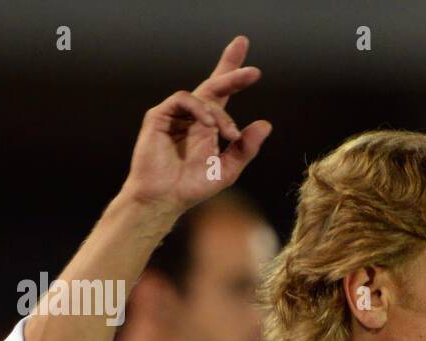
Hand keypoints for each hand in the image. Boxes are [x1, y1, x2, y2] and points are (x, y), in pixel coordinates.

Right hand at [120, 36, 270, 215]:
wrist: (165, 198)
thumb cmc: (194, 186)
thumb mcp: (228, 168)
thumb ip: (246, 147)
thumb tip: (266, 124)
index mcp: (209, 125)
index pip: (223, 93)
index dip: (234, 73)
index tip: (249, 58)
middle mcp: (194, 116)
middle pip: (214, 85)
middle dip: (233, 74)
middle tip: (254, 72)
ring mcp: (175, 114)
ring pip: (203, 96)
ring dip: (221, 113)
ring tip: (229, 133)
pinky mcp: (159, 116)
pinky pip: (183, 100)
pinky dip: (200, 110)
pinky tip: (210, 126)